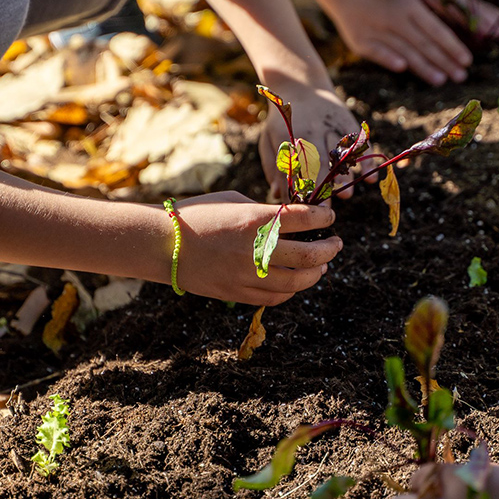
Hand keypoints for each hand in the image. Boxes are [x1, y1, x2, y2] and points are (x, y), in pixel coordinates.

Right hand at [173, 192, 341, 305]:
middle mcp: (256, 249)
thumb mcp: (234, 201)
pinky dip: (292, 289)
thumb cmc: (197, 214)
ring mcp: (248, 275)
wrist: (162, 244)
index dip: (324, 217)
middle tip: (336, 243)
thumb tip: (290, 220)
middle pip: (310, 255)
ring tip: (321, 265)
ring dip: (316, 272)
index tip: (329, 217)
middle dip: (330, 249)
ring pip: (298, 282)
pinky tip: (296, 281)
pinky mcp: (238, 293)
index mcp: (255, 219)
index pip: (305, 219)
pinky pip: (276, 297)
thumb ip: (265, 211)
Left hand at [259, 86, 362, 201]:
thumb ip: (274, 167)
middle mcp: (313, 129)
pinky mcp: (347, 120)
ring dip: (344, 175)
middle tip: (327, 208)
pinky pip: (359, 141)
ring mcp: (332, 124)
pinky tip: (371, 176)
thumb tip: (278, 196)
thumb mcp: (270, 140)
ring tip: (347, 195)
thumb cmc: (282, 121)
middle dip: (323, 186)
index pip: (297, 166)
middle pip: (320, 161)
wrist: (301, 84)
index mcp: (291, 136)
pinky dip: (366, 158)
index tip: (307, 208)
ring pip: (340, 152)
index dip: (302, 187)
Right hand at [326, 0, 473, 84]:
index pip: (436, 29)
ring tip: (441, 80)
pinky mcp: (361, 41)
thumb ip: (429, 14)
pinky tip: (402, 68)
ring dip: (423, 66)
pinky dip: (389, 58)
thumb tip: (457, 30)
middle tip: (461, 77)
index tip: (467, 60)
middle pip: (424, 43)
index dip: (452, 46)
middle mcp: (395, 17)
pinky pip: (377, 52)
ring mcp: (377, 29)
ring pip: (404, 51)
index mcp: (411, 5)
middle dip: (444, 61)